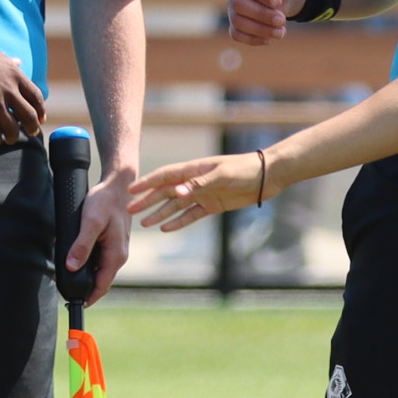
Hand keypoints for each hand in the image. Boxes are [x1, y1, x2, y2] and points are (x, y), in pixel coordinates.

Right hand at [0, 34, 44, 144]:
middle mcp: (9, 90)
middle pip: (30, 116)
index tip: (40, 118)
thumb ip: (7, 62)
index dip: (40, 110)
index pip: (36, 96)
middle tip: (31, 133)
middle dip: (33, 127)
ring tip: (9, 139)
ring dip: (13, 137)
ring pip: (13, 129)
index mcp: (14, 74)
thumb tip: (19, 62)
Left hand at [63, 172, 133, 302]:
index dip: (88, 297)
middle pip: (99, 280)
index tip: (74, 304)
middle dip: (82, 286)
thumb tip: (72, 267)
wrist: (118, 185)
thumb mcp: (91, 222)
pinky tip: (71, 256)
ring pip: (97, 269)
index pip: (102, 286)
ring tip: (61, 272)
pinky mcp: (110, 243)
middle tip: (61, 286)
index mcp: (116, 255)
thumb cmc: (106, 201)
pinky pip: (96, 258)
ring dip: (81, 273)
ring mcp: (114, 250)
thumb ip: (82, 245)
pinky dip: (84, 260)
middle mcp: (117, 256)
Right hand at [129, 151, 266, 232]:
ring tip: (144, 224)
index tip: (130, 191)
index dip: (147, 183)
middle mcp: (195, 182)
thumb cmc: (244, 169)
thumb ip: (199, 184)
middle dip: (148, 201)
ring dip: (160, 214)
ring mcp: (203, 194)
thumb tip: (177, 193)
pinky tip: (166, 228)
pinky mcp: (212, 205)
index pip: (164, 176)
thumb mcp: (222, 175)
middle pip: (166, 192)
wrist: (267, 176)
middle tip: (130, 211)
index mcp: (193, 169)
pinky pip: (191, 215)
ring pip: (176, 206)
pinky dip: (178, 222)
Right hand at [222, 0, 302, 45]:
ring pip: (237, 21)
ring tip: (281, 32)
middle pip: (238, 4)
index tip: (278, 2)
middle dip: (261, 14)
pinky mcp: (234, 23)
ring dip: (260, 29)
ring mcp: (231, 6)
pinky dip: (254, 39)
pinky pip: (237, 34)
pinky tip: (270, 39)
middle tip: (282, 20)